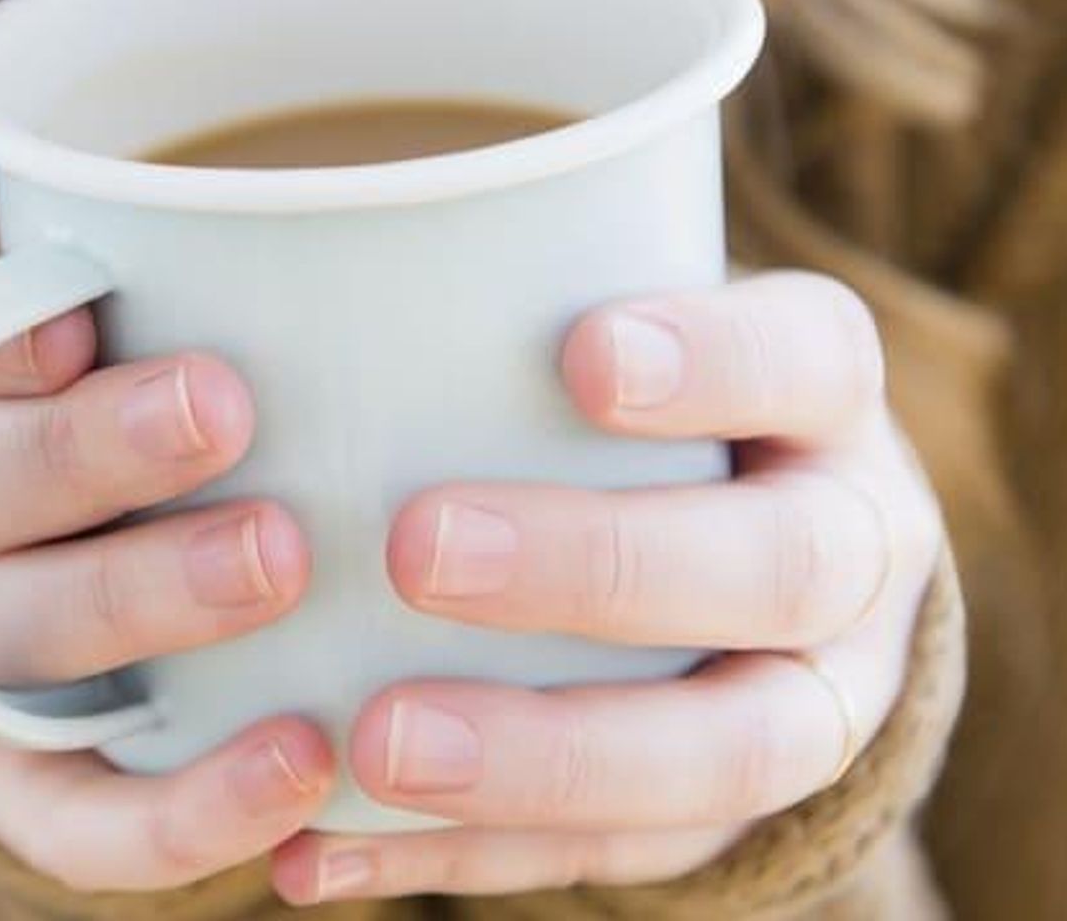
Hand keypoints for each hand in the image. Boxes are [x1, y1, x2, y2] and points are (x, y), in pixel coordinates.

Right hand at [0, 247, 338, 892]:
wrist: (104, 616)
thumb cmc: (153, 423)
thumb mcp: (146, 334)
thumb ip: (184, 286)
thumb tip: (324, 250)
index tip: (82, 323)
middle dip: (84, 450)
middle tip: (226, 412)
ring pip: (4, 635)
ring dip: (137, 596)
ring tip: (281, 561)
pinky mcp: (0, 785)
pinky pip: (68, 817)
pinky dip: (179, 807)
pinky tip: (301, 760)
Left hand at [273, 270, 945, 904]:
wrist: (748, 537)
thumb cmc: (629, 394)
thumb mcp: (616, 310)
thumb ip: (507, 292)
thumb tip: (269, 262)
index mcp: (824, 399)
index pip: (807, 361)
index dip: (714, 362)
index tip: (583, 355)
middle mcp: (851, 549)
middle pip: (777, 568)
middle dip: (600, 566)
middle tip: (419, 548)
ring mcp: (812, 697)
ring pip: (728, 751)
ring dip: (544, 756)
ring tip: (378, 744)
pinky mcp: (730, 813)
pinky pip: (620, 854)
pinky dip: (464, 856)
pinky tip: (328, 844)